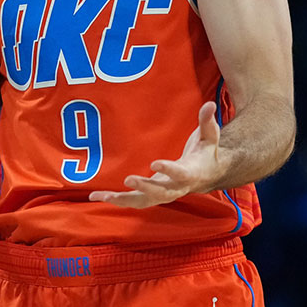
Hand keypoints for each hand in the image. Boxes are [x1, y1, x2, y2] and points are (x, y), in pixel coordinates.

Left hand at [89, 102, 223, 207]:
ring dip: (122, 199)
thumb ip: (207, 121)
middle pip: (160, 193)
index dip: (168, 169)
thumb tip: (210, 104)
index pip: (180, 173)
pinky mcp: (152, 195)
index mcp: (190, 173)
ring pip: (143, 201)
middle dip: (144, 187)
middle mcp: (176, 188)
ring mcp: (163, 194)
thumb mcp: (210, 136)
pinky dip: (116, 200)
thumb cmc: (206, 153)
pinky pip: (133, 201)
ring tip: (102, 196)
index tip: (154, 163)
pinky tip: (96, 196)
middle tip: (127, 179)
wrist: (207, 175)